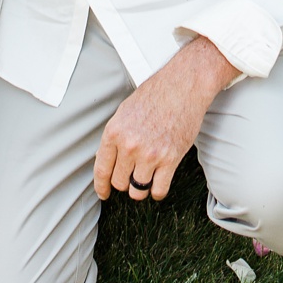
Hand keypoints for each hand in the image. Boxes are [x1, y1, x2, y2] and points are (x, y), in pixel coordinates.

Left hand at [93, 36, 236, 201]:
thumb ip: (115, 137)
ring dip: (140, 189)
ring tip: (143, 181)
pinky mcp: (171, 159)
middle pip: (119, 182)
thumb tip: (109, 159)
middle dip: (123, 183)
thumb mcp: (123, 113)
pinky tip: (157, 186)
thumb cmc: (153, 96)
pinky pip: (159, 189)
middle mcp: (129, 146)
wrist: (181, 88)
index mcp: (113, 133)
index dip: (101, 186)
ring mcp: (150, 155)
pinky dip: (157, 192)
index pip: (101, 169)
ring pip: (138, 189)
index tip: (103, 194)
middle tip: (129, 178)